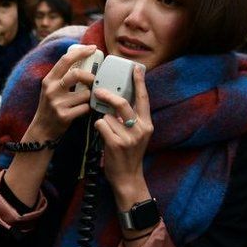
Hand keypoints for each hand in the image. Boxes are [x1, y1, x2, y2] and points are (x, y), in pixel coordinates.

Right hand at [26, 44, 96, 140]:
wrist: (42, 129)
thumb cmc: (50, 106)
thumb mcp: (51, 88)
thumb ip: (62, 77)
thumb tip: (83, 62)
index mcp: (49, 80)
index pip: (65, 59)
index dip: (81, 52)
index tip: (93, 48)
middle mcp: (52, 89)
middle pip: (77, 74)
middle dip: (90, 77)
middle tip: (94, 80)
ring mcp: (58, 103)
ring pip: (85, 93)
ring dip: (89, 97)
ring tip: (84, 101)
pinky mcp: (65, 116)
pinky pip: (86, 107)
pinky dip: (88, 108)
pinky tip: (83, 110)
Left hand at [93, 64, 152, 203]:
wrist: (127, 177)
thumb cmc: (128, 153)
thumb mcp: (135, 134)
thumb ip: (130, 117)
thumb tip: (117, 98)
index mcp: (146, 123)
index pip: (144, 98)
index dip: (139, 82)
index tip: (136, 68)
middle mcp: (141, 129)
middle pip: (123, 103)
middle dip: (109, 96)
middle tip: (99, 91)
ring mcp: (129, 137)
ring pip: (108, 116)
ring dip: (104, 121)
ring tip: (108, 133)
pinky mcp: (116, 144)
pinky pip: (101, 125)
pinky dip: (99, 128)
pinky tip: (103, 137)